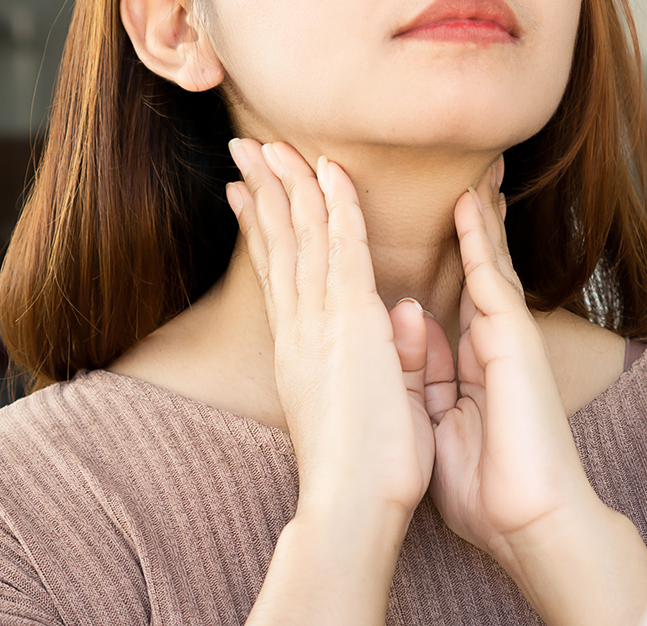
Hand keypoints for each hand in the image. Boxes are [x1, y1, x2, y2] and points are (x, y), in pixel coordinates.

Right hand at [226, 139, 449, 529]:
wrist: (353, 504)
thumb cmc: (369, 469)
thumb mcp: (376, 396)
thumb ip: (387, 351)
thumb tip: (403, 317)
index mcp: (301, 351)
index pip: (279, 274)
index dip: (263, 228)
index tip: (248, 193)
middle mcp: (300, 330)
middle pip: (277, 244)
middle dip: (261, 191)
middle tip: (244, 148)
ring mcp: (319, 323)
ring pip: (300, 236)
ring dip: (287, 183)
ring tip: (268, 142)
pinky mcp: (349, 321)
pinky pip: (340, 248)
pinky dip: (334, 205)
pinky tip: (328, 170)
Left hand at [427, 158, 600, 564]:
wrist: (532, 522)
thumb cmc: (489, 491)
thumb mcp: (440, 424)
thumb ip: (426, 375)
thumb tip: (412, 326)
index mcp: (473, 362)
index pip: (457, 292)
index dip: (448, 254)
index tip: (438, 218)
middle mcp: (492, 341)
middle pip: (478, 265)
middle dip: (471, 219)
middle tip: (465, 171)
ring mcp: (506, 336)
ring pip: (487, 259)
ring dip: (477, 211)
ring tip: (472, 166)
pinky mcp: (514, 340)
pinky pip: (492, 277)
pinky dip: (478, 238)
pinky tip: (470, 203)